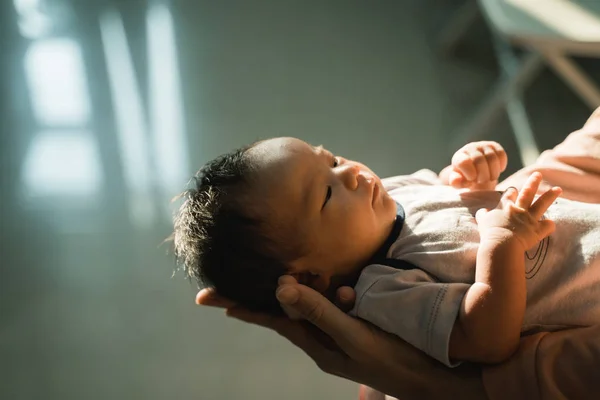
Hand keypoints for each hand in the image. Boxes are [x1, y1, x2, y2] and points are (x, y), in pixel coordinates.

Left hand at [196, 277, 485, 398]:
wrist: (431, 377)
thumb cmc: (393, 358)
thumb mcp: (353, 336)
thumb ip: (319, 312)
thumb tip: (280, 288)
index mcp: (315, 342)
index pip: (270, 318)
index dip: (240, 305)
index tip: (208, 297)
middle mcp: (320, 337)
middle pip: (279, 311)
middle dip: (252, 297)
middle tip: (222, 287)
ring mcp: (335, 331)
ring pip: (302, 306)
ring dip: (284, 293)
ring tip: (260, 283)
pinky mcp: (352, 323)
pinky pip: (326, 305)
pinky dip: (315, 292)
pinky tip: (310, 285)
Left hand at [449, 141, 507, 190]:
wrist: (476, 171)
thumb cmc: (466, 178)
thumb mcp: (459, 183)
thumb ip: (456, 182)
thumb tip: (456, 180)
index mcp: (458, 157)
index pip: (463, 162)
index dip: (470, 172)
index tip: (472, 179)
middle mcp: (470, 148)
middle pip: (479, 160)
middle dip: (483, 175)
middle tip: (482, 181)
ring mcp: (482, 145)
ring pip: (492, 158)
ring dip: (493, 172)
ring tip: (490, 178)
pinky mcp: (494, 146)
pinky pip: (501, 154)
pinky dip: (501, 166)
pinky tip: (495, 171)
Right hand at [476, 172, 561, 250]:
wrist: (501, 244)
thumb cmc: (489, 233)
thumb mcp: (482, 222)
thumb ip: (482, 214)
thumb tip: (482, 210)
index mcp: (505, 206)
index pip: (509, 194)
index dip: (511, 192)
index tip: (513, 190)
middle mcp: (519, 209)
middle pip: (527, 192)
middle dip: (533, 182)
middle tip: (538, 174)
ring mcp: (529, 219)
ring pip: (542, 204)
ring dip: (550, 195)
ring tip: (558, 189)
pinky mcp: (537, 230)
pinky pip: (547, 225)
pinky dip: (549, 225)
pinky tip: (549, 224)